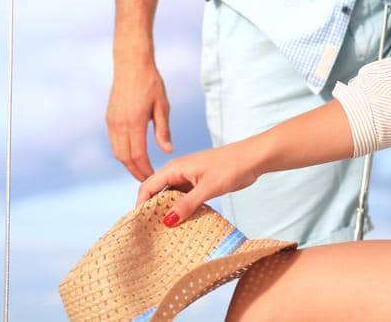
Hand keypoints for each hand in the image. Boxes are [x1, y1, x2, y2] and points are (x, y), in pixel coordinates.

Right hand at [106, 58, 172, 180]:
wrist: (131, 64)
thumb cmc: (151, 82)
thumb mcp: (162, 105)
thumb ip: (163, 130)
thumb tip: (167, 151)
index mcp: (134, 122)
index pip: (138, 155)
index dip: (145, 169)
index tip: (153, 177)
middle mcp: (119, 124)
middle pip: (124, 158)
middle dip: (135, 171)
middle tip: (147, 179)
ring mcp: (112, 122)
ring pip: (117, 152)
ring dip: (127, 164)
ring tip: (141, 169)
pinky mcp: (109, 118)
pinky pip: (114, 142)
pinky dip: (122, 152)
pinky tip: (133, 154)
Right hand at [136, 142, 261, 225]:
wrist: (253, 158)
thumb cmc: (231, 167)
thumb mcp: (208, 188)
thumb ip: (187, 204)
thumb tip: (167, 221)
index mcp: (175, 168)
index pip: (148, 187)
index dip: (140, 204)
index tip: (137, 224)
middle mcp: (178, 173)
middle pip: (156, 192)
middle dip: (151, 210)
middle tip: (148, 232)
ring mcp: (189, 179)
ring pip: (170, 197)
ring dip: (167, 211)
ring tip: (162, 232)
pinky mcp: (199, 185)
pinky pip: (183, 198)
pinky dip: (180, 209)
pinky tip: (180, 223)